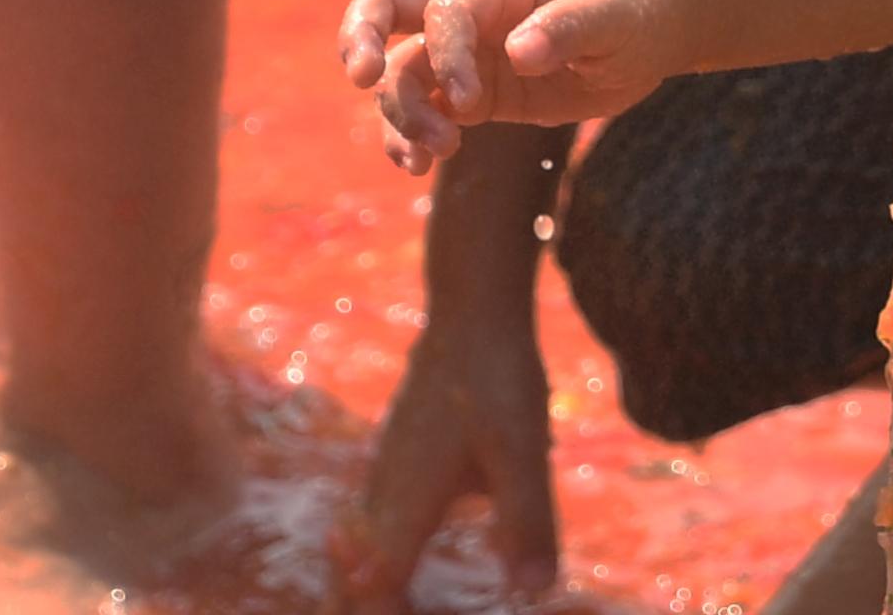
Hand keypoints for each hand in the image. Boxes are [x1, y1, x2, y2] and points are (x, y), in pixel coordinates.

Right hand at [337, 0, 673, 167]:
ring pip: (400, 73)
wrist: (649, 35)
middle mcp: (473, 11)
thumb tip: (518, 53)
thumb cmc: (634, 10)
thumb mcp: (614, 16)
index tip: (469, 105)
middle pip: (387, 5)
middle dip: (360, 35)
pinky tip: (418, 165)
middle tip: (362, 78)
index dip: (448, 56)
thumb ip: (567, 29)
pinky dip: (408, 137)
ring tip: (431, 158)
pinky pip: (422, 110)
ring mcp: (466, 52)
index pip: (447, 10)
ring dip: (400, 114)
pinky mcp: (473, 93)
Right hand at [341, 300, 558, 609]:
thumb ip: (527, 523)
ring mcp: (385, 467)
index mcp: (408, 502)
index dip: (386, 613)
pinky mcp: (397, 451)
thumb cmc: (495, 379)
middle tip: (398, 608)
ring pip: (363, 538)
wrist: (471, 308)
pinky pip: (375, 514)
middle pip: (359, 567)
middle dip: (370, 600)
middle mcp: (385, 490)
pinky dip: (378, 545)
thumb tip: (533, 591)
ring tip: (393, 598)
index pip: (379, 584)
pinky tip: (398, 550)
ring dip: (373, 574)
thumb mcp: (521, 452)